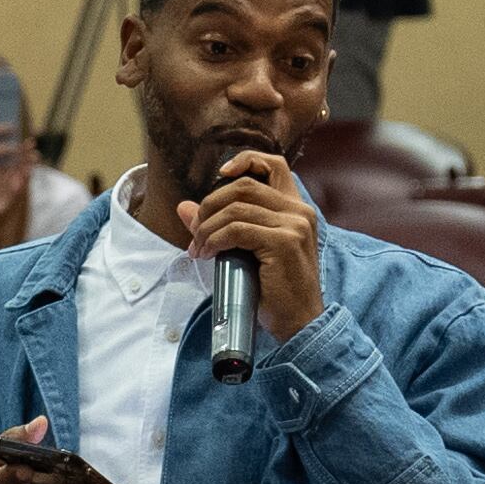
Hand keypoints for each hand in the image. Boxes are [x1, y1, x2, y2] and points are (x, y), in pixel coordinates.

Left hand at [190, 149, 323, 345]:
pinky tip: (209, 254)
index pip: (275, 165)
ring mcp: (294, 225)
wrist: (299, 323)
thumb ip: (221, 225)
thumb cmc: (275, 291)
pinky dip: (215, 240)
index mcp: (297, 209)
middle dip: (211, 205)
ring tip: (199, 249)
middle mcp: (299, 211)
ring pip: (236, 208)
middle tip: (196, 231)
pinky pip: (237, 230)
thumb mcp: (248, 251)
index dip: (245, 161)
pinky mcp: (284, 243)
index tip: (219, 176)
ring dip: (208, 228)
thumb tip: (185, 208)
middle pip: (244, 186)